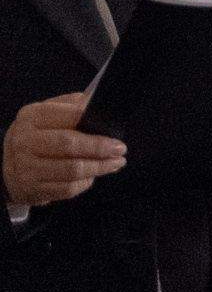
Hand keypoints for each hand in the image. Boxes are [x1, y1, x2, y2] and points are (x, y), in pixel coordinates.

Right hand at [4, 92, 123, 206]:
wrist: (8, 166)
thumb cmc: (38, 136)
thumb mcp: (49, 115)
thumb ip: (72, 107)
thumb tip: (98, 102)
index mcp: (32, 116)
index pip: (69, 117)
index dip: (95, 125)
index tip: (115, 132)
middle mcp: (25, 141)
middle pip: (69, 145)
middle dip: (100, 148)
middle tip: (120, 150)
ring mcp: (25, 167)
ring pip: (71, 170)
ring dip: (99, 167)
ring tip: (115, 163)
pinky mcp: (31, 188)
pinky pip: (66, 188)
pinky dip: (85, 183)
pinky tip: (93, 176)